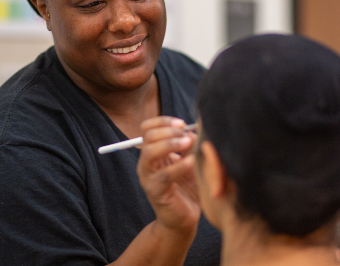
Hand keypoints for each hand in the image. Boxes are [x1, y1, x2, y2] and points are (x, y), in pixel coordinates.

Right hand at [137, 116, 199, 234]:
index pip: (147, 128)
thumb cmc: (187, 186)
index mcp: (152, 151)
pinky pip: (164, 174)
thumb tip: (193, 130)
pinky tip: (192, 161)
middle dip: (168, 130)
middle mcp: (146, 162)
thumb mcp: (189, 160)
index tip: (182, 123)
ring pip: (150, 152)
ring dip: (170, 144)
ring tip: (188, 142)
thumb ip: (189, 145)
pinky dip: (179, 165)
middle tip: (186, 133)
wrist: (184, 217)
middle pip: (148, 136)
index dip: (163, 121)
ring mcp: (147, 176)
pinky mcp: (154, 191)